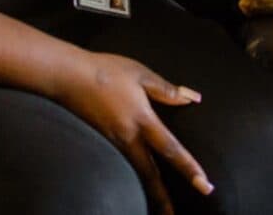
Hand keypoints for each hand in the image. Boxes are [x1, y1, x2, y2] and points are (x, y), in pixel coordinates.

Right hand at [55, 51, 211, 214]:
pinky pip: (124, 166)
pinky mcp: (103, 143)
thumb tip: (192, 99)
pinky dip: (134, 180)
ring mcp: (113, 144)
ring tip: (162, 209)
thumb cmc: (106, 71)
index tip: (204, 185)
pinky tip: (140, 184)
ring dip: (150, 194)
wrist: (68, 77)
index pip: (170, 149)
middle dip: (164, 199)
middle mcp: (128, 138)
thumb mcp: (141, 74)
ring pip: (136, 175)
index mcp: (142, 120)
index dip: (189, 168)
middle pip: (150, 176)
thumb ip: (167, 90)